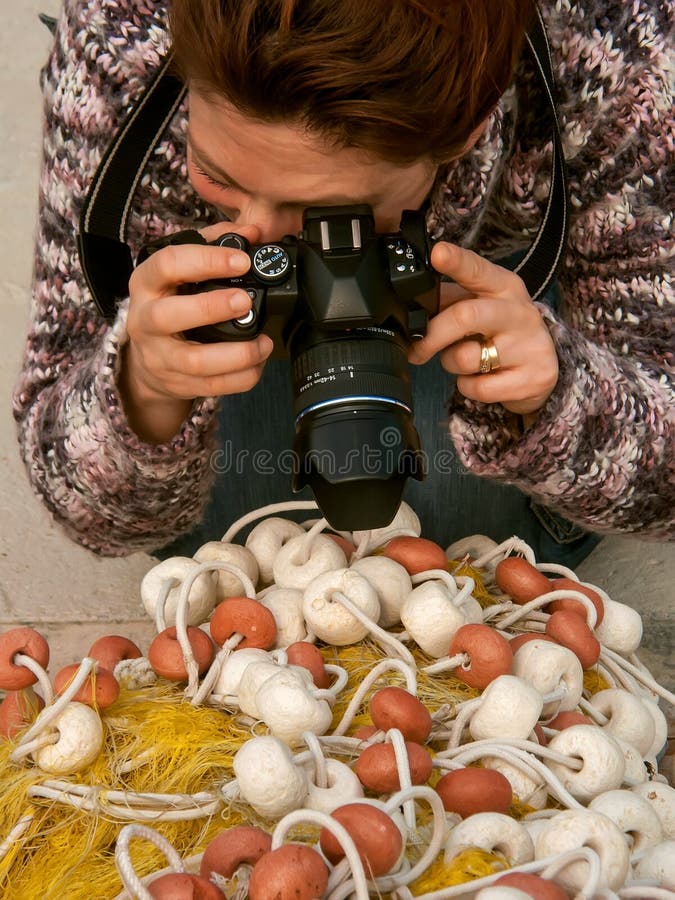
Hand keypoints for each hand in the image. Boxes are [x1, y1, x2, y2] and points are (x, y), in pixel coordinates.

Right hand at [121, 223, 273, 441]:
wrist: (148, 360)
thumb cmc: (171, 303)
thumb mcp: (182, 271)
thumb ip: (214, 245)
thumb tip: (252, 233)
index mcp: (146, 283)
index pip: (167, 265)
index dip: (205, 260)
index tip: (242, 261)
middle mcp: (146, 320)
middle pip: (168, 315)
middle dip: (211, 308)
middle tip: (245, 301)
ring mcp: (159, 356)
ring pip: (194, 360)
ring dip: (236, 353)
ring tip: (263, 343)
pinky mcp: (177, 383)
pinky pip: (212, 386)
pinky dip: (241, 378)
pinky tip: (258, 363)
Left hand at [409, 242, 558, 418]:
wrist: (542, 368)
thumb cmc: (500, 331)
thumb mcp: (480, 307)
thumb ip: (447, 301)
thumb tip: (410, 304)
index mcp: (503, 287)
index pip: (477, 270)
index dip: (456, 262)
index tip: (437, 253)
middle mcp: (519, 312)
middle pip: (464, 316)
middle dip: (432, 336)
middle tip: (416, 349)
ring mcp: (530, 346)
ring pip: (466, 357)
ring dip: (451, 363)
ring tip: (464, 360)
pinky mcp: (533, 378)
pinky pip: (478, 388)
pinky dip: (468, 387)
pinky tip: (481, 379)